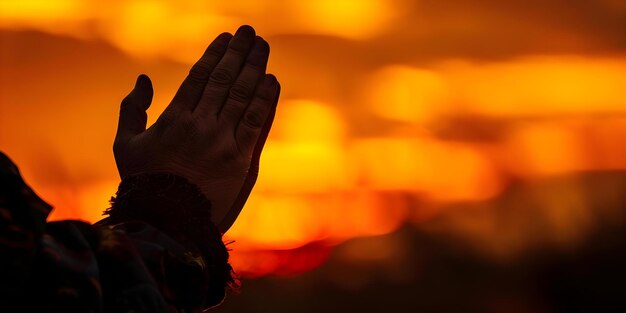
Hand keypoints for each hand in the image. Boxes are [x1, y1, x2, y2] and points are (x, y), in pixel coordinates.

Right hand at [113, 25, 279, 232]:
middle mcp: (200, 124)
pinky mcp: (241, 160)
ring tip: (262, 48)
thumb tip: (143, 78)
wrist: (166, 223)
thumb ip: (131, 109)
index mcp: (173, 118)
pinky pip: (255, 123)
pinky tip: (271, 81)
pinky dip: (265, 101)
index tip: (226, 37)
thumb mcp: (125, 145)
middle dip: (239, 53)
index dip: (215, 53)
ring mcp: (222, 142)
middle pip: (224, 79)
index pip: (199, 76)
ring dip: (255, 68)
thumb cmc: (143, 183)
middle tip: (250, 33)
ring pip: (242, 96)